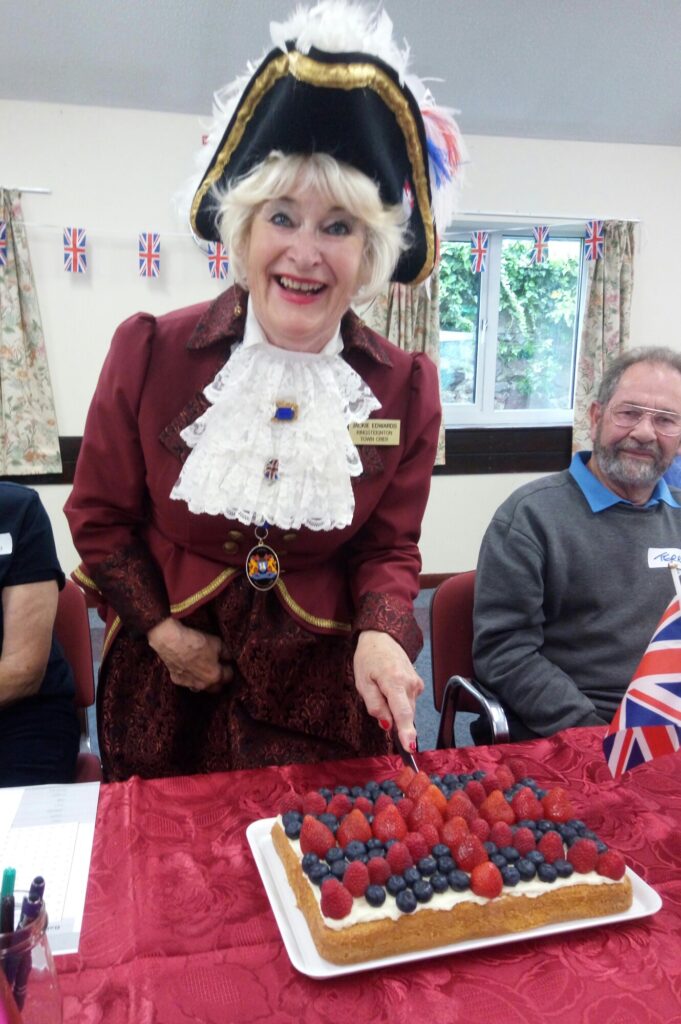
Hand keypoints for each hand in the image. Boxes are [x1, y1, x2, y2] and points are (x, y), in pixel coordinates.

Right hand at [147, 617, 232, 693]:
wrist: (172, 641)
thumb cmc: (196, 642)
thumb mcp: (217, 643)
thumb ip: (226, 653)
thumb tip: (228, 657)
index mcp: (215, 676)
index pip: (229, 677)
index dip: (229, 668)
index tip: (227, 664)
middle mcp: (203, 684)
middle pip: (216, 688)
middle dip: (219, 680)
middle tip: (218, 669)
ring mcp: (189, 684)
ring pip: (201, 687)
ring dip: (204, 681)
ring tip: (203, 669)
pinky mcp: (177, 680)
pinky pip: (187, 682)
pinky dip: (190, 677)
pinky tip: (189, 667)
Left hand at [353, 630, 422, 752]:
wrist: (382, 638)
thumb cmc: (368, 659)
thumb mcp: (363, 683)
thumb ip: (375, 706)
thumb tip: (387, 725)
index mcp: (395, 682)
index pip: (403, 712)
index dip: (406, 732)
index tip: (410, 748)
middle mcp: (410, 683)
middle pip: (404, 714)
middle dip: (392, 717)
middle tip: (377, 698)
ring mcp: (417, 683)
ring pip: (407, 709)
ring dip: (394, 708)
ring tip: (382, 688)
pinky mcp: (418, 684)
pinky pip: (409, 702)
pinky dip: (399, 701)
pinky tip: (390, 688)